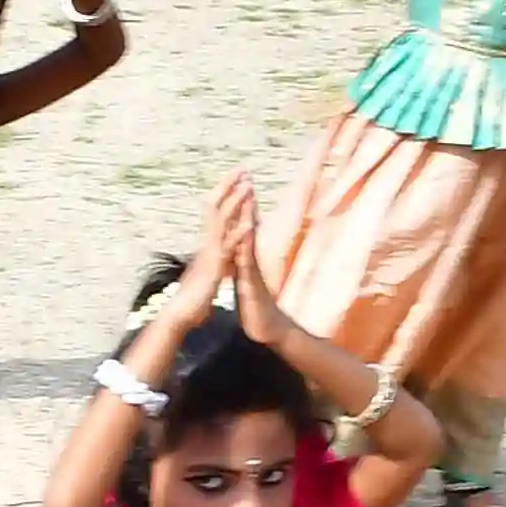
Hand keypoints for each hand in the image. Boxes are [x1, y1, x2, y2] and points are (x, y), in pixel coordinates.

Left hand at [203, 171, 281, 342]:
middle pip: (248, 225)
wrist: (268, 329)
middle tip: (246, 176)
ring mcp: (253, 269)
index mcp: (246, 258)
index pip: (242, 227)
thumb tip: (240, 256)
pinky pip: (247, 261)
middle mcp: (251, 259)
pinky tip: (244, 233)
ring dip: (248, 217)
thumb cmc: (256, 308)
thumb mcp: (246, 282)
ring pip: (249, 238)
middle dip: (246, 202)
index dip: (239, 206)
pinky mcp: (251, 282)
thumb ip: (244, 267)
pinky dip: (245, 246)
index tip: (237, 184)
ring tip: (247, 195)